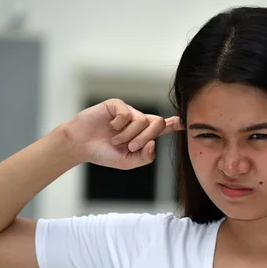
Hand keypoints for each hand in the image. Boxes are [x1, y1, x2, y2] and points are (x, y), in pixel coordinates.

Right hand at [62, 98, 183, 169]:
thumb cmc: (104, 153)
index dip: (175, 124)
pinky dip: (119, 124)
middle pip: (158, 123)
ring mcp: (128, 112)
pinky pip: (126, 112)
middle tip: (130, 147)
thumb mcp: (127, 162)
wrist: (80, 145)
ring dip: (128, 134)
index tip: (185, 121)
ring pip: (142, 120)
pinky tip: (110, 126)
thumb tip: (153, 144)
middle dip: (146, 137)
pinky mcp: (116, 105)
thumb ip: (144, 157)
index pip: (164, 127)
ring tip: (115, 139)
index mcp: (144, 134)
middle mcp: (139, 121)